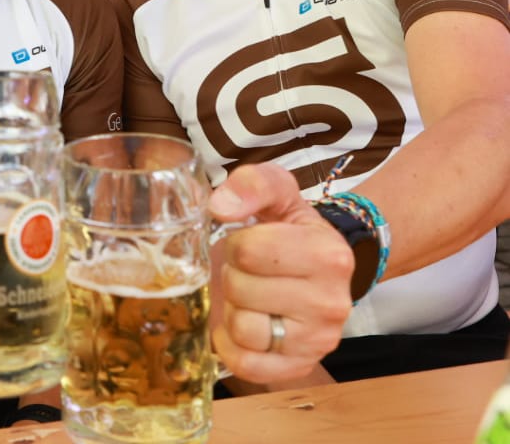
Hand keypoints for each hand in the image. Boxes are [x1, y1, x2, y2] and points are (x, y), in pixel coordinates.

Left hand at [208, 163, 353, 383]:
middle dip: (234, 274)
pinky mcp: (299, 367)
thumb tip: (220, 205)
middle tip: (249, 270)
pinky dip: (233, 345)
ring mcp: (317, 341)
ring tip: (249, 295)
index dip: (237, 243)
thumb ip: (252, 184)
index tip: (250, 241)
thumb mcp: (278, 191)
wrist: (315, 267)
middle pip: (241, 289)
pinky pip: (246, 364)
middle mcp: (331, 303)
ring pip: (243, 329)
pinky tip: (243, 322)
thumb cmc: (289, 227)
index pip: (249, 250)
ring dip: (233, 308)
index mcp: (328, 255)